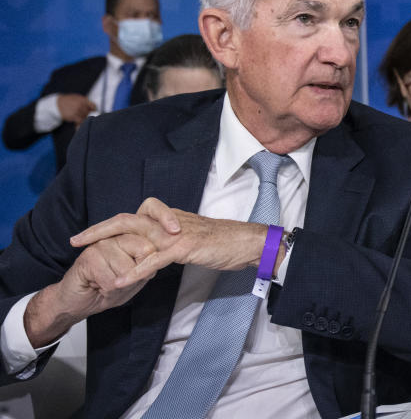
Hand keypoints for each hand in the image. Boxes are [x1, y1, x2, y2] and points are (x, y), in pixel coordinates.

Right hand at [24, 234, 154, 347]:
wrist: (77, 303)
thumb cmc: (107, 290)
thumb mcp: (135, 280)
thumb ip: (148, 268)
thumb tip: (158, 260)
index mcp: (130, 238)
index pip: (154, 245)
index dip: (152, 264)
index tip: (143, 275)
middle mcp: (116, 236)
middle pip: (145, 252)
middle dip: (136, 275)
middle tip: (119, 281)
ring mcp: (102, 244)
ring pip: (128, 269)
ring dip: (119, 286)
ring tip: (106, 284)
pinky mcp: (89, 256)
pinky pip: (111, 279)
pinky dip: (107, 290)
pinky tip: (97, 286)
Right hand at [57, 94, 96, 123]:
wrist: (57, 103)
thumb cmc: (68, 100)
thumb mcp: (77, 97)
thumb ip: (85, 101)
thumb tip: (94, 108)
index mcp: (83, 99)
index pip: (93, 106)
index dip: (94, 109)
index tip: (92, 111)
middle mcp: (81, 105)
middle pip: (89, 112)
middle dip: (88, 115)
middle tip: (85, 116)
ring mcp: (77, 111)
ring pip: (85, 117)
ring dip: (84, 119)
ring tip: (79, 118)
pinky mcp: (73, 116)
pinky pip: (80, 121)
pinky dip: (80, 123)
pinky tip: (77, 123)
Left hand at [70, 198, 266, 286]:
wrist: (248, 242)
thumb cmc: (226, 242)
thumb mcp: (195, 238)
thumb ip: (176, 241)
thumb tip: (162, 251)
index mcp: (171, 219)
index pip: (136, 215)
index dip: (112, 224)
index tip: (92, 234)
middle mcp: (169, 222)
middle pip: (127, 219)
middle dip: (99, 229)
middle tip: (76, 240)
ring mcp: (176, 233)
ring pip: (135, 234)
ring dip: (108, 244)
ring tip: (87, 256)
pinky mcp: (183, 247)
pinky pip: (153, 259)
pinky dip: (135, 270)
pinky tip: (120, 281)